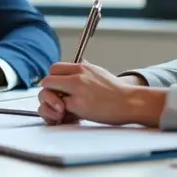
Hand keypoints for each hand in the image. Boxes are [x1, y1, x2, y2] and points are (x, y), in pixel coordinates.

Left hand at [39, 61, 165, 126]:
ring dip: (51, 102)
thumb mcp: (100, 72)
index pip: (54, 68)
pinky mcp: (78, 105)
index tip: (59, 87)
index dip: (53, 79)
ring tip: (62, 108)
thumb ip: (86, 68)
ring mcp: (77, 91)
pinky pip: (58, 108)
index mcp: (82, 67)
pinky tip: (70, 116)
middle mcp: (77, 76)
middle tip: (58, 100)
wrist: (129, 102)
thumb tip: (80, 61)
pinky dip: (61, 113)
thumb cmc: (116, 90)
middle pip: (47, 80)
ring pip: (48, 93)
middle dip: (49, 91)